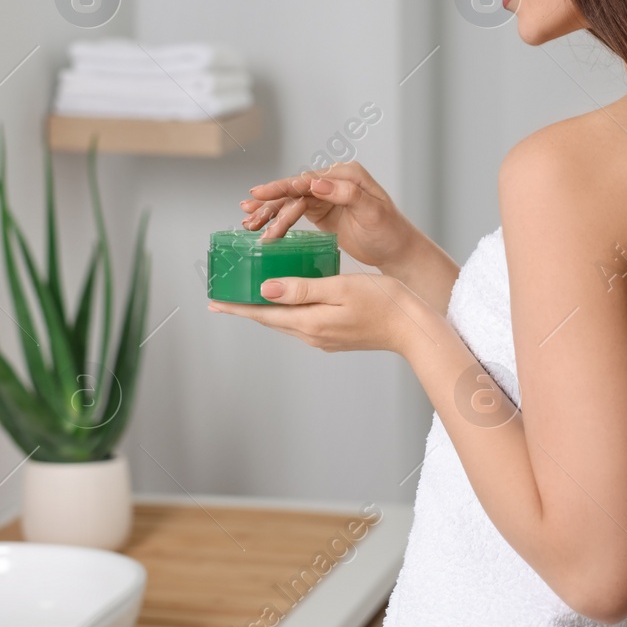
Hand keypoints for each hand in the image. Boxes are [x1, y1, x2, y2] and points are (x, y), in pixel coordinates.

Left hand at [207, 273, 435, 356]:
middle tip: (224, 297)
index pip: (264, 315)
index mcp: (310, 322)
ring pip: (286, 322)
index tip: (213, 302)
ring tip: (249, 297)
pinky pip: (302, 322)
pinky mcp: (335, 336)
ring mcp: (324, 338)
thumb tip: (265, 289)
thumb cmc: (383, 302)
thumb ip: (302, 289)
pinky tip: (287, 300)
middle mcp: (313, 335)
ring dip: (266, 310)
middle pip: (271, 320)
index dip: (237, 307)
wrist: (413, 328)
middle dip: (246, 308)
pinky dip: (287, 311)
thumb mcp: (340, 287)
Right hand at [239, 162, 422, 273]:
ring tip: (248, 224)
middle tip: (247, 210)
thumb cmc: (390, 231)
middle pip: (294, 189)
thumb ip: (347, 194)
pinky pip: (295, 213)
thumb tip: (317, 183)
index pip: (308, 180)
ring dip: (270, 212)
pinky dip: (278, 219)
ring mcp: (326, 196)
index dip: (282, 186)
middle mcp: (333, 181)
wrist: (397, 250)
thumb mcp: (372, 212)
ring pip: (291, 202)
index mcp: (346, 175)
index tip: (260, 193)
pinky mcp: (321, 212)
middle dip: (270, 201)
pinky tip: (263, 226)